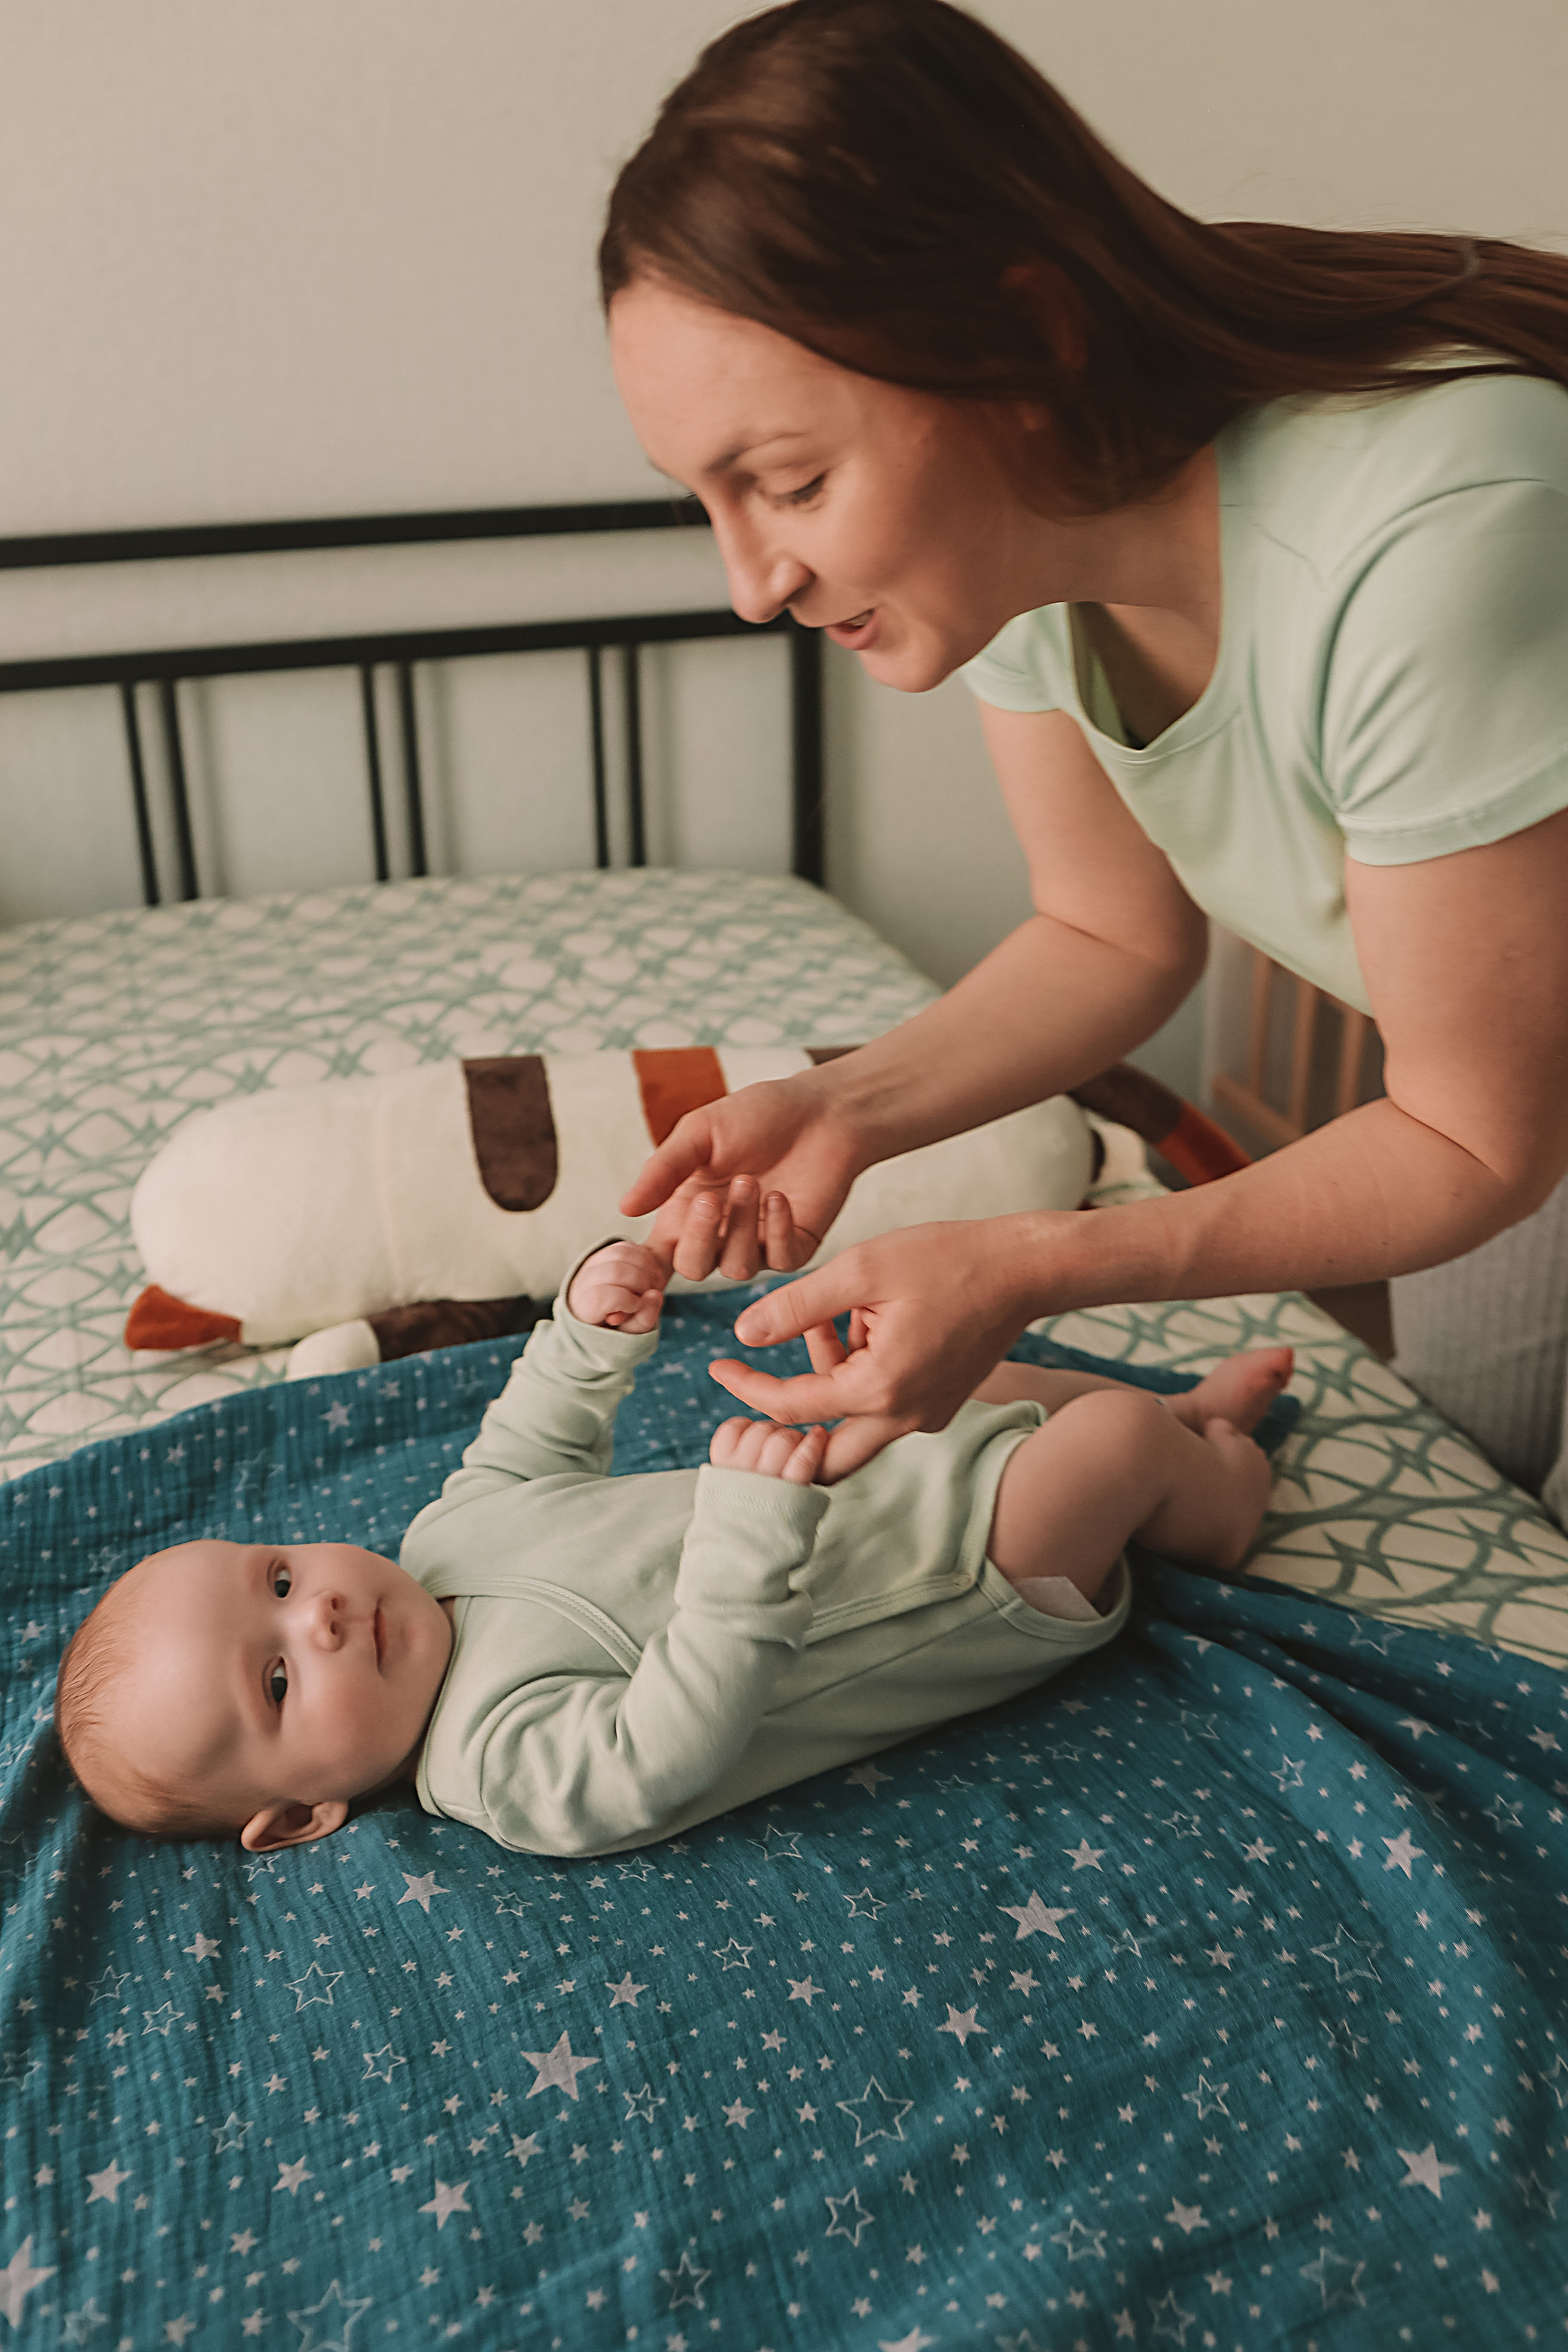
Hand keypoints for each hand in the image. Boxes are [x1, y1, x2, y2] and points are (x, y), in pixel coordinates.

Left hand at [566, 1241, 667, 1332]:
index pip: (600, 1297)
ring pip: (622, 1254)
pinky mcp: (606, 1251)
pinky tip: (649, 1274)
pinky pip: (628, 1247)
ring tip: (651, 1284)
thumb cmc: (622, 1324)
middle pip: (615, 1272)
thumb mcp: (634, 1331)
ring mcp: (593, 1263)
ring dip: (646, 1269)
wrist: (614, 1309)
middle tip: (647, 1295)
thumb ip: (645, 1318)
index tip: (636, 1307)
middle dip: (640, 1283)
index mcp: (584, 1308)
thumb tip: (654, 1295)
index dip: (625, 1300)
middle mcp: (583, 1282)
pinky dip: (645, 1259)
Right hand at [618, 1071, 865, 1281]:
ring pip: (735, 1268)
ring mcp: (757, 1244)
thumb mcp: (700, 1132)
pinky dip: (776, 1230)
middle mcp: (718, 1234)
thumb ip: (663, 1170)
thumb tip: (625, 1209)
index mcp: (685, 1211)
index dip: (643, 1271)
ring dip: (740, 1226)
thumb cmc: (757, 1115)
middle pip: (693, 1268)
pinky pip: (778, 1261)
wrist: (820, 1109)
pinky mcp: (795, 1247)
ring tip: (751, 1181)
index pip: (655, 1258)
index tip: (639, 1263)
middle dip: (700, 1236)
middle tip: (710, 1197)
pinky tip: (780, 1197)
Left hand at [707, 1216, 1045, 1480]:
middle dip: (785, 1427)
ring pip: (854, 1422)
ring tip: (832, 1313)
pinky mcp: (939, 1402)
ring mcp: (927, 1415)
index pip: (792, 1408)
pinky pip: (882, 1403)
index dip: (746, 1387)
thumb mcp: (859, 1269)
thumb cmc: (946, 1258)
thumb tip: (744, 1334)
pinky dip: (858, 1370)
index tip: (716, 1365)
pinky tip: (862, 1320)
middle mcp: (906, 1417)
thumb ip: (796, 1305)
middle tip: (754, 1386)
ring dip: (827, 1378)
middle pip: (825, 1454)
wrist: (1023, 1267)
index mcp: (881, 1389)